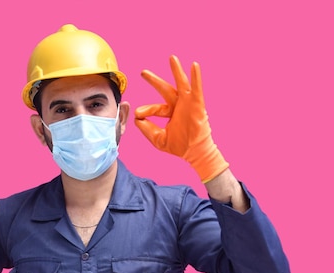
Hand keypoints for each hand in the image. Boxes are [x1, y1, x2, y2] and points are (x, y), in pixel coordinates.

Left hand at [135, 55, 228, 181]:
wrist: (194, 153)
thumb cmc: (179, 146)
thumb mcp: (158, 139)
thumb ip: (146, 129)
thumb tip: (135, 119)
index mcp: (169, 112)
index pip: (155, 108)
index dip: (146, 110)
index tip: (138, 114)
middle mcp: (178, 105)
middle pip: (165, 89)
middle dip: (154, 81)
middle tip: (142, 72)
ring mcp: (188, 104)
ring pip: (181, 83)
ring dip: (176, 71)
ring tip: (171, 58)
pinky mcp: (197, 105)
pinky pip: (197, 88)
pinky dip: (196, 77)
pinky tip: (194, 65)